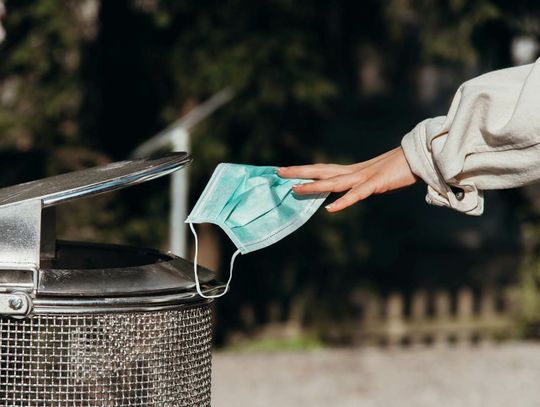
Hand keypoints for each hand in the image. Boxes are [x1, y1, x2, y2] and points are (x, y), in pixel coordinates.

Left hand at [277, 147, 417, 211]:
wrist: (421, 157)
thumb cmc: (400, 168)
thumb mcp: (375, 178)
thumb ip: (361, 185)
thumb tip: (351, 191)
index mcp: (352, 171)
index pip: (323, 169)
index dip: (304, 170)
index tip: (286, 170)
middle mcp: (354, 172)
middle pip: (321, 171)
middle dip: (299, 172)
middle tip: (278, 171)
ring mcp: (364, 177)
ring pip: (334, 182)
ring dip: (314, 186)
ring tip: (294, 189)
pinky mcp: (377, 184)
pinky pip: (357, 195)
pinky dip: (343, 202)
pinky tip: (330, 208)